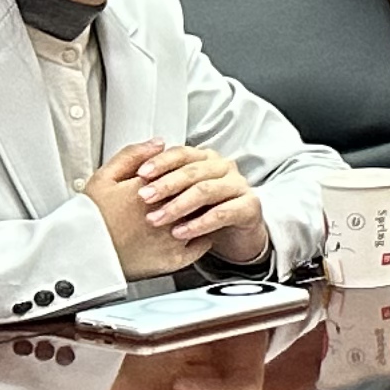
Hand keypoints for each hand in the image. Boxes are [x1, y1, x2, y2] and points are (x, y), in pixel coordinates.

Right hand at [86, 146, 205, 279]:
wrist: (83, 255)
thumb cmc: (91, 218)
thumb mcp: (104, 178)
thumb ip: (133, 155)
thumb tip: (159, 144)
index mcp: (150, 189)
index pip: (184, 172)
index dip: (184, 172)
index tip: (181, 175)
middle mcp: (166, 212)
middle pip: (197, 193)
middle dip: (195, 190)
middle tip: (191, 191)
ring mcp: (173, 237)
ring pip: (203, 217)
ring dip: (202, 212)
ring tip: (195, 210)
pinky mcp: (174, 259)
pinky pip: (202, 244)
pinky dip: (201, 235)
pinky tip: (193, 231)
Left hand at [128, 141, 268, 262]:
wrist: (236, 235)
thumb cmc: (202, 211)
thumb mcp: (180, 193)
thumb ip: (162, 177)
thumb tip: (140, 161)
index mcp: (206, 159)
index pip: (182, 153)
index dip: (161, 162)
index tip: (141, 174)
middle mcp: (224, 168)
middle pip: (193, 171)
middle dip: (166, 185)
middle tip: (145, 197)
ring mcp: (239, 186)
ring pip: (206, 190)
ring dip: (178, 205)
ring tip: (157, 219)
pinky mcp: (249, 206)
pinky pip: (222, 213)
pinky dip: (199, 224)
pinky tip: (180, 232)